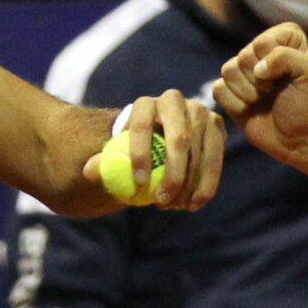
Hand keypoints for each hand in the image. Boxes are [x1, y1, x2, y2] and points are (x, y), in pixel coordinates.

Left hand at [82, 88, 226, 210]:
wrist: (159, 141)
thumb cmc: (132, 151)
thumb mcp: (114, 154)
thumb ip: (102, 162)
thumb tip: (90, 170)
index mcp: (145, 104)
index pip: (142, 125)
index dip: (140, 153)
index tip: (138, 183)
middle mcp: (175, 101)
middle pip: (178, 138)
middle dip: (172, 174)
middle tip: (160, 202)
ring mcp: (200, 112)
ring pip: (199, 151)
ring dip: (189, 184)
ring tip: (174, 207)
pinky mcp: (217, 128)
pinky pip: (215, 159)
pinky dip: (206, 185)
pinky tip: (193, 205)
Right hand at [215, 25, 307, 161]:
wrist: (297, 139)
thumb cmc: (307, 106)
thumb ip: (287, 57)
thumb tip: (257, 69)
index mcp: (285, 38)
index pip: (264, 41)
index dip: (274, 63)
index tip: (288, 77)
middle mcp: (261, 50)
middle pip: (244, 56)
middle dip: (261, 81)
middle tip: (275, 91)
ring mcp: (243, 70)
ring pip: (228, 70)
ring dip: (248, 92)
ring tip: (263, 100)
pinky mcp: (229, 90)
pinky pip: (218, 88)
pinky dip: (235, 103)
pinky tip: (249, 109)